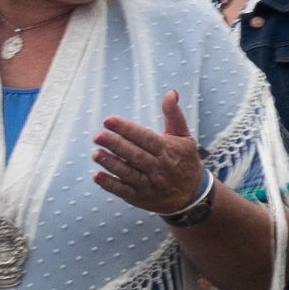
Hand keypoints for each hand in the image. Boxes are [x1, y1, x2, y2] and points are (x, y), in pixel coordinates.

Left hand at [91, 90, 211, 217]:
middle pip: (135, 155)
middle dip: (116, 145)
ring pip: (128, 173)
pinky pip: (124, 191)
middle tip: (98, 135)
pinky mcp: (140, 197)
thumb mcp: (184, 137)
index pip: (145, 138)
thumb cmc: (185, 161)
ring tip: (96, 153)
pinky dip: (110, 184)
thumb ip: (174, 115)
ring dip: (111, 164)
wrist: (192, 195)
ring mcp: (149, 184)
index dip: (127, 129)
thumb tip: (171, 92)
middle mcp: (158, 167)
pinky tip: (97, 176)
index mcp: (167, 150)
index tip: (109, 120)